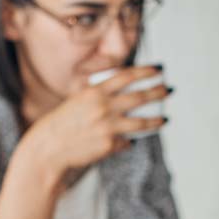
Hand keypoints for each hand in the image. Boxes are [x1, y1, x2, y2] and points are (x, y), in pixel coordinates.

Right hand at [23, 66, 169, 183]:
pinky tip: (131, 141)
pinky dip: (129, 141)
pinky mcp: (109, 145)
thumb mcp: (79, 100)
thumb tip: (124, 90)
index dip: (145, 72)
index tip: (158, 70)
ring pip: (141, 123)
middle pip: (139, 97)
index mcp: (95, 92)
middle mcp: (103, 107)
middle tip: (169, 90)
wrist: (49, 147)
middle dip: (157, 92)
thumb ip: (100, 94)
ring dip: (156, 120)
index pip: (127, 76)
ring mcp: (108, 127)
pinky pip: (126, 141)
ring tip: (165, 120)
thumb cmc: (63, 122)